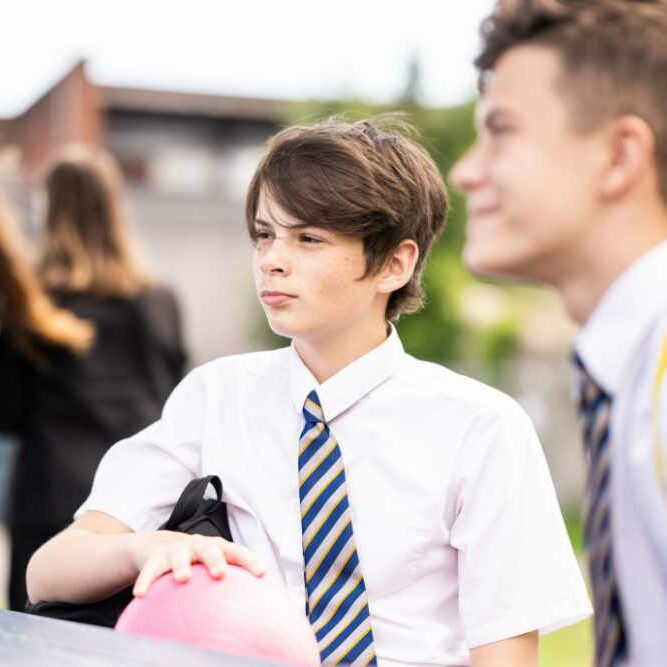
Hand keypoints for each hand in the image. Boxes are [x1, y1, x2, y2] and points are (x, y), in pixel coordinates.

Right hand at [129, 531, 265, 596]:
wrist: (158, 544)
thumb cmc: (196, 559)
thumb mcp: (212, 563)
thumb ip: (232, 579)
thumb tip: (257, 603)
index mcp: (216, 547)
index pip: (236, 551)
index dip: (248, 560)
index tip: (260, 573)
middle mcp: (197, 545)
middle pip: (209, 548)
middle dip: (215, 559)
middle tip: (220, 573)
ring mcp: (176, 550)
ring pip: (179, 556)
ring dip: (182, 566)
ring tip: (183, 578)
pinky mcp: (155, 557)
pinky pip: (150, 570)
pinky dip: (145, 581)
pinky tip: (141, 594)